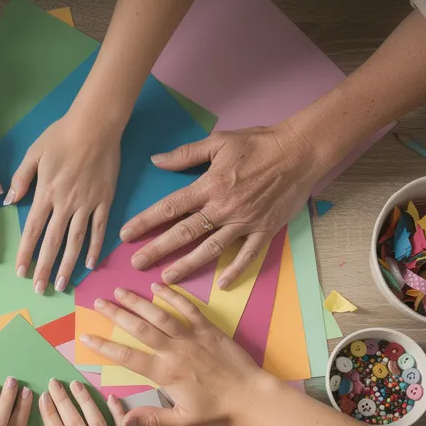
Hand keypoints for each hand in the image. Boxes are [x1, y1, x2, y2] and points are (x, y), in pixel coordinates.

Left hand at [8, 111, 121, 292]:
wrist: (96, 125)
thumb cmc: (62, 135)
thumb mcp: (34, 152)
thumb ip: (20, 178)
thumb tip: (8, 200)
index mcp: (46, 192)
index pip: (32, 229)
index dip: (26, 252)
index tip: (20, 272)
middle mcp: (65, 203)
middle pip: (52, 242)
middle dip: (44, 268)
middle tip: (39, 289)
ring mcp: (87, 203)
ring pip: (75, 241)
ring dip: (67, 264)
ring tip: (62, 285)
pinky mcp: (105, 200)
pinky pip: (99, 229)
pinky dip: (94, 247)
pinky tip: (89, 264)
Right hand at [80, 283, 280, 425]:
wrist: (252, 397)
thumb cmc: (218, 412)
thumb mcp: (182, 421)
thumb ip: (151, 418)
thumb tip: (122, 419)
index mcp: (165, 373)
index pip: (127, 357)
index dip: (104, 346)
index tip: (86, 337)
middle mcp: (174, 350)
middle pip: (139, 328)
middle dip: (116, 314)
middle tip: (98, 302)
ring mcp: (192, 337)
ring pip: (159, 313)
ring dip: (138, 301)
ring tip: (120, 291)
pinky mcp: (208, 329)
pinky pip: (187, 307)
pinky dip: (172, 295)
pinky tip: (157, 286)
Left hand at [121, 122, 325, 287]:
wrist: (299, 151)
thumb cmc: (259, 143)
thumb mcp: (219, 141)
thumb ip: (186, 154)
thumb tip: (156, 161)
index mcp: (209, 185)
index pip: (170, 207)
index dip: (145, 221)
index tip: (126, 234)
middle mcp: (224, 207)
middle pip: (184, 233)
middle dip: (158, 249)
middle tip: (137, 264)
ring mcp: (244, 222)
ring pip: (211, 249)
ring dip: (187, 265)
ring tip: (167, 278)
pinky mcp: (264, 230)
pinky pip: (248, 255)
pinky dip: (236, 270)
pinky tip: (222, 283)